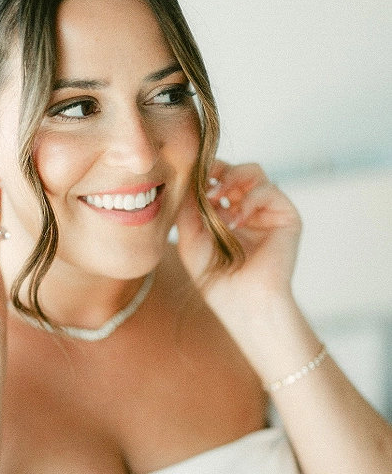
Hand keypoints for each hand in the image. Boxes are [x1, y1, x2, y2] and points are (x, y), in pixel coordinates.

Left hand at [176, 161, 301, 333]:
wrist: (244, 303)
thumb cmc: (216, 280)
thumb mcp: (190, 240)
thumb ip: (186, 209)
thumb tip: (186, 178)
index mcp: (225, 215)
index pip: (216, 181)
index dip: (204, 172)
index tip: (189, 174)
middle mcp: (247, 210)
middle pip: (234, 170)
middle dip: (217, 170)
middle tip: (203, 180)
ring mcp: (267, 212)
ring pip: (253, 172)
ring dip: (232, 179)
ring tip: (216, 197)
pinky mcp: (286, 216)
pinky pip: (269, 190)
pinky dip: (249, 200)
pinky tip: (236, 221)